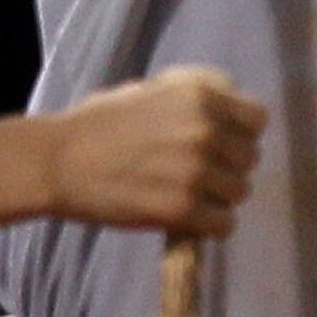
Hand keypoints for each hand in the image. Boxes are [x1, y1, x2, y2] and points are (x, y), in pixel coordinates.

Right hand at [43, 67, 267, 236]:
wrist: (60, 159)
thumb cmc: (99, 123)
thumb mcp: (152, 90)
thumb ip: (194, 100)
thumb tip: (228, 112)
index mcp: (202, 96)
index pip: (256, 119)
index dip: (242, 134)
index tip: (225, 145)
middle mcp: (206, 130)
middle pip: (250, 158)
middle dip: (229, 168)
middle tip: (201, 176)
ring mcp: (196, 171)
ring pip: (239, 192)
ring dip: (219, 198)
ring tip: (191, 198)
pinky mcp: (181, 210)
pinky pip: (223, 224)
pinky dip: (211, 226)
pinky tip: (190, 220)